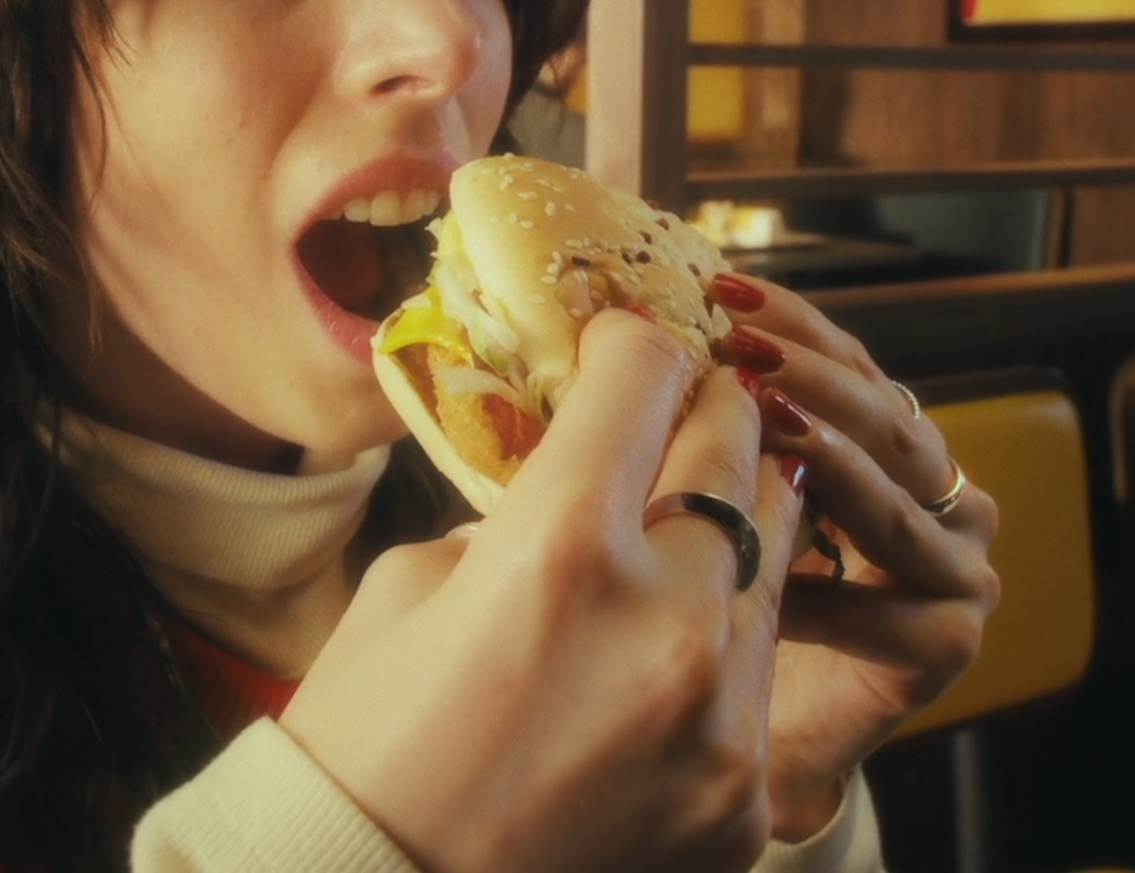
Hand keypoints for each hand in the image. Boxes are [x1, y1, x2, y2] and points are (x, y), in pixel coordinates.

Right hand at [285, 311, 810, 872]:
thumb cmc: (366, 745)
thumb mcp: (412, 589)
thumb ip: (513, 516)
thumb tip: (571, 476)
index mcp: (561, 549)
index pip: (643, 379)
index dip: (629, 343)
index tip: (620, 344)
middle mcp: (665, 620)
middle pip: (735, 450)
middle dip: (704, 413)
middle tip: (680, 405)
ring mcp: (720, 716)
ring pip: (769, 560)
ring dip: (726, 529)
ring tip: (680, 529)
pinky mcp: (743, 793)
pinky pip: (753, 679)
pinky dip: (715, 652)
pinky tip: (657, 664)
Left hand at [712, 272, 999, 841]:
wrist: (727, 745)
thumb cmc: (699, 608)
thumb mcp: (697, 497)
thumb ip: (692, 428)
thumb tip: (617, 331)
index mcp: (882, 444)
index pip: (849, 362)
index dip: (791, 324)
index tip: (720, 291)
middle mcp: (936, 497)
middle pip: (883, 416)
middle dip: (809, 377)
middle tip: (736, 351)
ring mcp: (955, 569)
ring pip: (897, 501)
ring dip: (823, 461)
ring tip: (759, 428)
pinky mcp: (947, 643)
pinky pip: (887, 606)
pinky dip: (818, 591)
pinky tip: (750, 574)